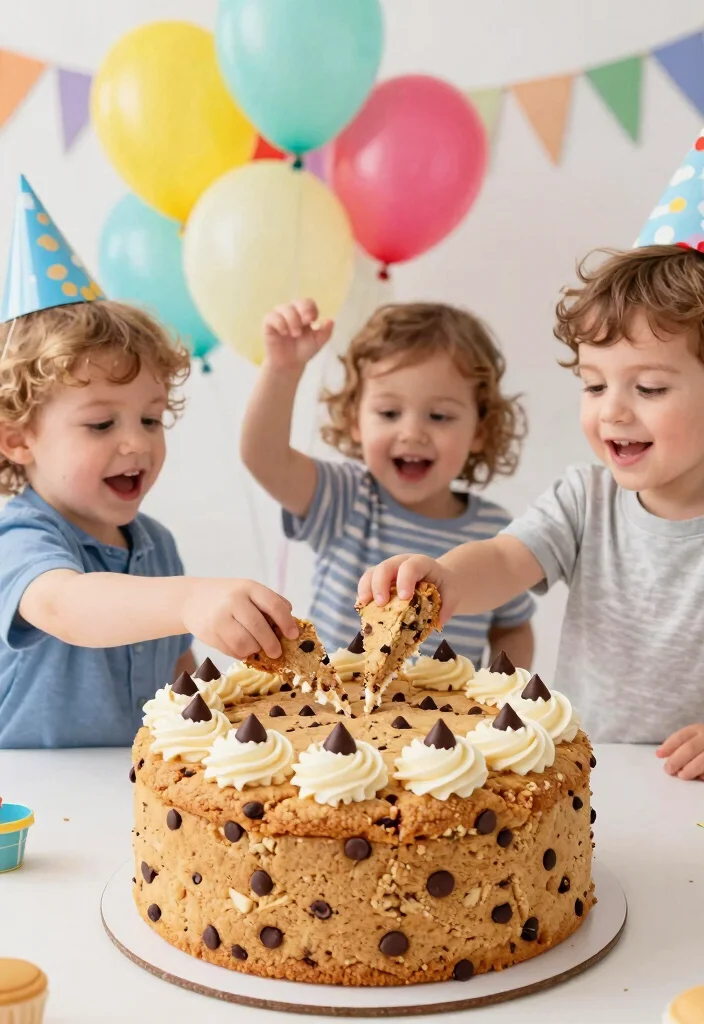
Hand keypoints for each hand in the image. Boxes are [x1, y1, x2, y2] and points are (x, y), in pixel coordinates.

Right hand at [181, 579, 298, 659]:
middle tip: (276, 652)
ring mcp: (219, 618)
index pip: (274, 605)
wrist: (191, 599)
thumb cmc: (228, 596)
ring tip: (256, 648)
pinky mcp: (209, 634)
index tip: (293, 635)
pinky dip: (240, 653)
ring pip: (245, 643)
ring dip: (255, 650)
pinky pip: (231, 651)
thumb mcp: (249, 590)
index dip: (287, 622)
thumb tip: (291, 623)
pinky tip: (241, 648)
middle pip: (260, 628)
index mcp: (249, 587)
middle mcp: (234, 601)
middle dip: (272, 644)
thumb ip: (270, 602)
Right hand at [262, 299, 333, 370]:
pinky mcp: (268, 323)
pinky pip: (272, 316)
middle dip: (303, 311)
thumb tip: (331, 321)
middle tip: (306, 323)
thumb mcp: (318, 342)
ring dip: (293, 320)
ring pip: (285, 308)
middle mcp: (291, 311)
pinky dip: (280, 323)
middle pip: (297, 302)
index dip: (311, 309)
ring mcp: (279, 316)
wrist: (290, 364)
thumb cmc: (303, 350)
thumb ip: (325, 332)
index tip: (313, 320)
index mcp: (303, 313)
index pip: (308, 303)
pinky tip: (285, 333)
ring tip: (295, 334)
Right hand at [357, 554, 460, 626]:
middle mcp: (401, 564)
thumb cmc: (444, 588)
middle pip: (385, 567)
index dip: (405, 580)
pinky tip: (362, 609)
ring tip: (363, 606)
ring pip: (371, 573)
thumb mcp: (452, 595)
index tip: (404, 597)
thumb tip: (438, 623)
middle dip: (380, 585)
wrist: (439, 581)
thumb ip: (448, 607)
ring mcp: (388, 571)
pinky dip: (363, 596)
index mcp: (421, 564)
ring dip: (366, 589)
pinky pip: (366, 584)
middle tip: (381, 603)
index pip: (411, 566)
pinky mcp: (379, 581)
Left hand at [656, 723, 703, 779]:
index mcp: (700, 729)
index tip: (658, 755)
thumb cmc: (703, 744)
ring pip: (702, 760)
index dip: (668, 746)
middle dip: (676, 760)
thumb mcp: (697, 738)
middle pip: (690, 748)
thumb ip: (682, 744)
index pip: (682, 736)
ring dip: (690, 769)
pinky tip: (699, 778)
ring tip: (682, 775)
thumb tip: (662, 755)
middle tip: (668, 770)